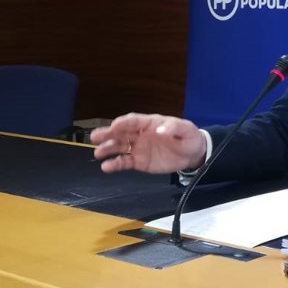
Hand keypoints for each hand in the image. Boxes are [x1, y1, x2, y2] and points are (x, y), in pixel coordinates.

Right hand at [90, 113, 205, 174]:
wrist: (193, 154)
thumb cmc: (188, 137)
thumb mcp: (186, 130)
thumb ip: (173, 128)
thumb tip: (159, 130)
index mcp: (150, 123)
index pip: (134, 121)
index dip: (124, 122)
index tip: (114, 125)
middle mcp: (140, 134)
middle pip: (121, 133)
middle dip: (108, 134)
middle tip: (94, 137)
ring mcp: (138, 148)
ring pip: (120, 147)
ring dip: (108, 149)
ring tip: (98, 153)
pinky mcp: (139, 161)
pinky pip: (125, 162)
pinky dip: (115, 164)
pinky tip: (107, 167)